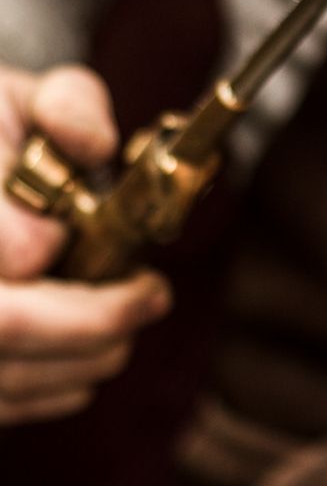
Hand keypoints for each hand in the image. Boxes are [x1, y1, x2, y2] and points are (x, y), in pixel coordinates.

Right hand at [0, 64, 170, 422]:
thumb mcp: (20, 96)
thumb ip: (67, 105)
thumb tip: (94, 146)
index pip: (0, 261)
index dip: (39, 259)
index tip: (111, 261)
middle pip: (2, 329)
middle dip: (92, 324)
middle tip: (153, 296)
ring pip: (0, 381)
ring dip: (82, 360)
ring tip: (131, 320)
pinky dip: (49, 388)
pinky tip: (87, 358)